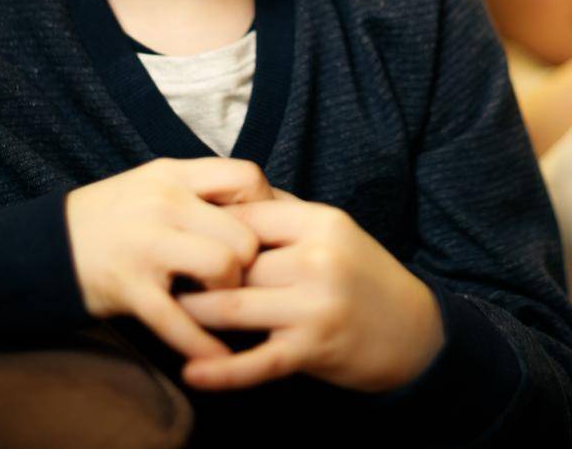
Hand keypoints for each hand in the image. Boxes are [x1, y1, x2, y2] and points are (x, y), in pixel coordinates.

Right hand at [65, 157, 275, 361]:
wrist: (42, 249)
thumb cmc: (110, 220)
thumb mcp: (152, 187)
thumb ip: (200, 193)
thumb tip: (266, 207)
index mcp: (171, 174)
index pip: (246, 177)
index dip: (266, 208)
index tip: (261, 232)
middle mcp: (162, 203)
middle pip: (244, 232)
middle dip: (251, 262)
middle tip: (239, 277)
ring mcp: (145, 245)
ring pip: (222, 265)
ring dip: (229, 293)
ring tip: (217, 300)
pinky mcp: (129, 288)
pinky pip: (180, 320)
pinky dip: (204, 345)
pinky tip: (218, 359)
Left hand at [175, 195, 444, 393]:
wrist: (415, 331)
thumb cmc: (363, 278)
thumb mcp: (334, 234)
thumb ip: (284, 216)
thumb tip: (227, 196)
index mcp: (320, 222)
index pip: (244, 217)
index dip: (204, 229)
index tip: (174, 238)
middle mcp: (318, 258)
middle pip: (233, 263)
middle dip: (191, 274)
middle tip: (156, 278)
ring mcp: (316, 305)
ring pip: (234, 308)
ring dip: (192, 316)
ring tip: (163, 316)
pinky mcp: (315, 349)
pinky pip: (257, 362)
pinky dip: (221, 371)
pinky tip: (192, 375)